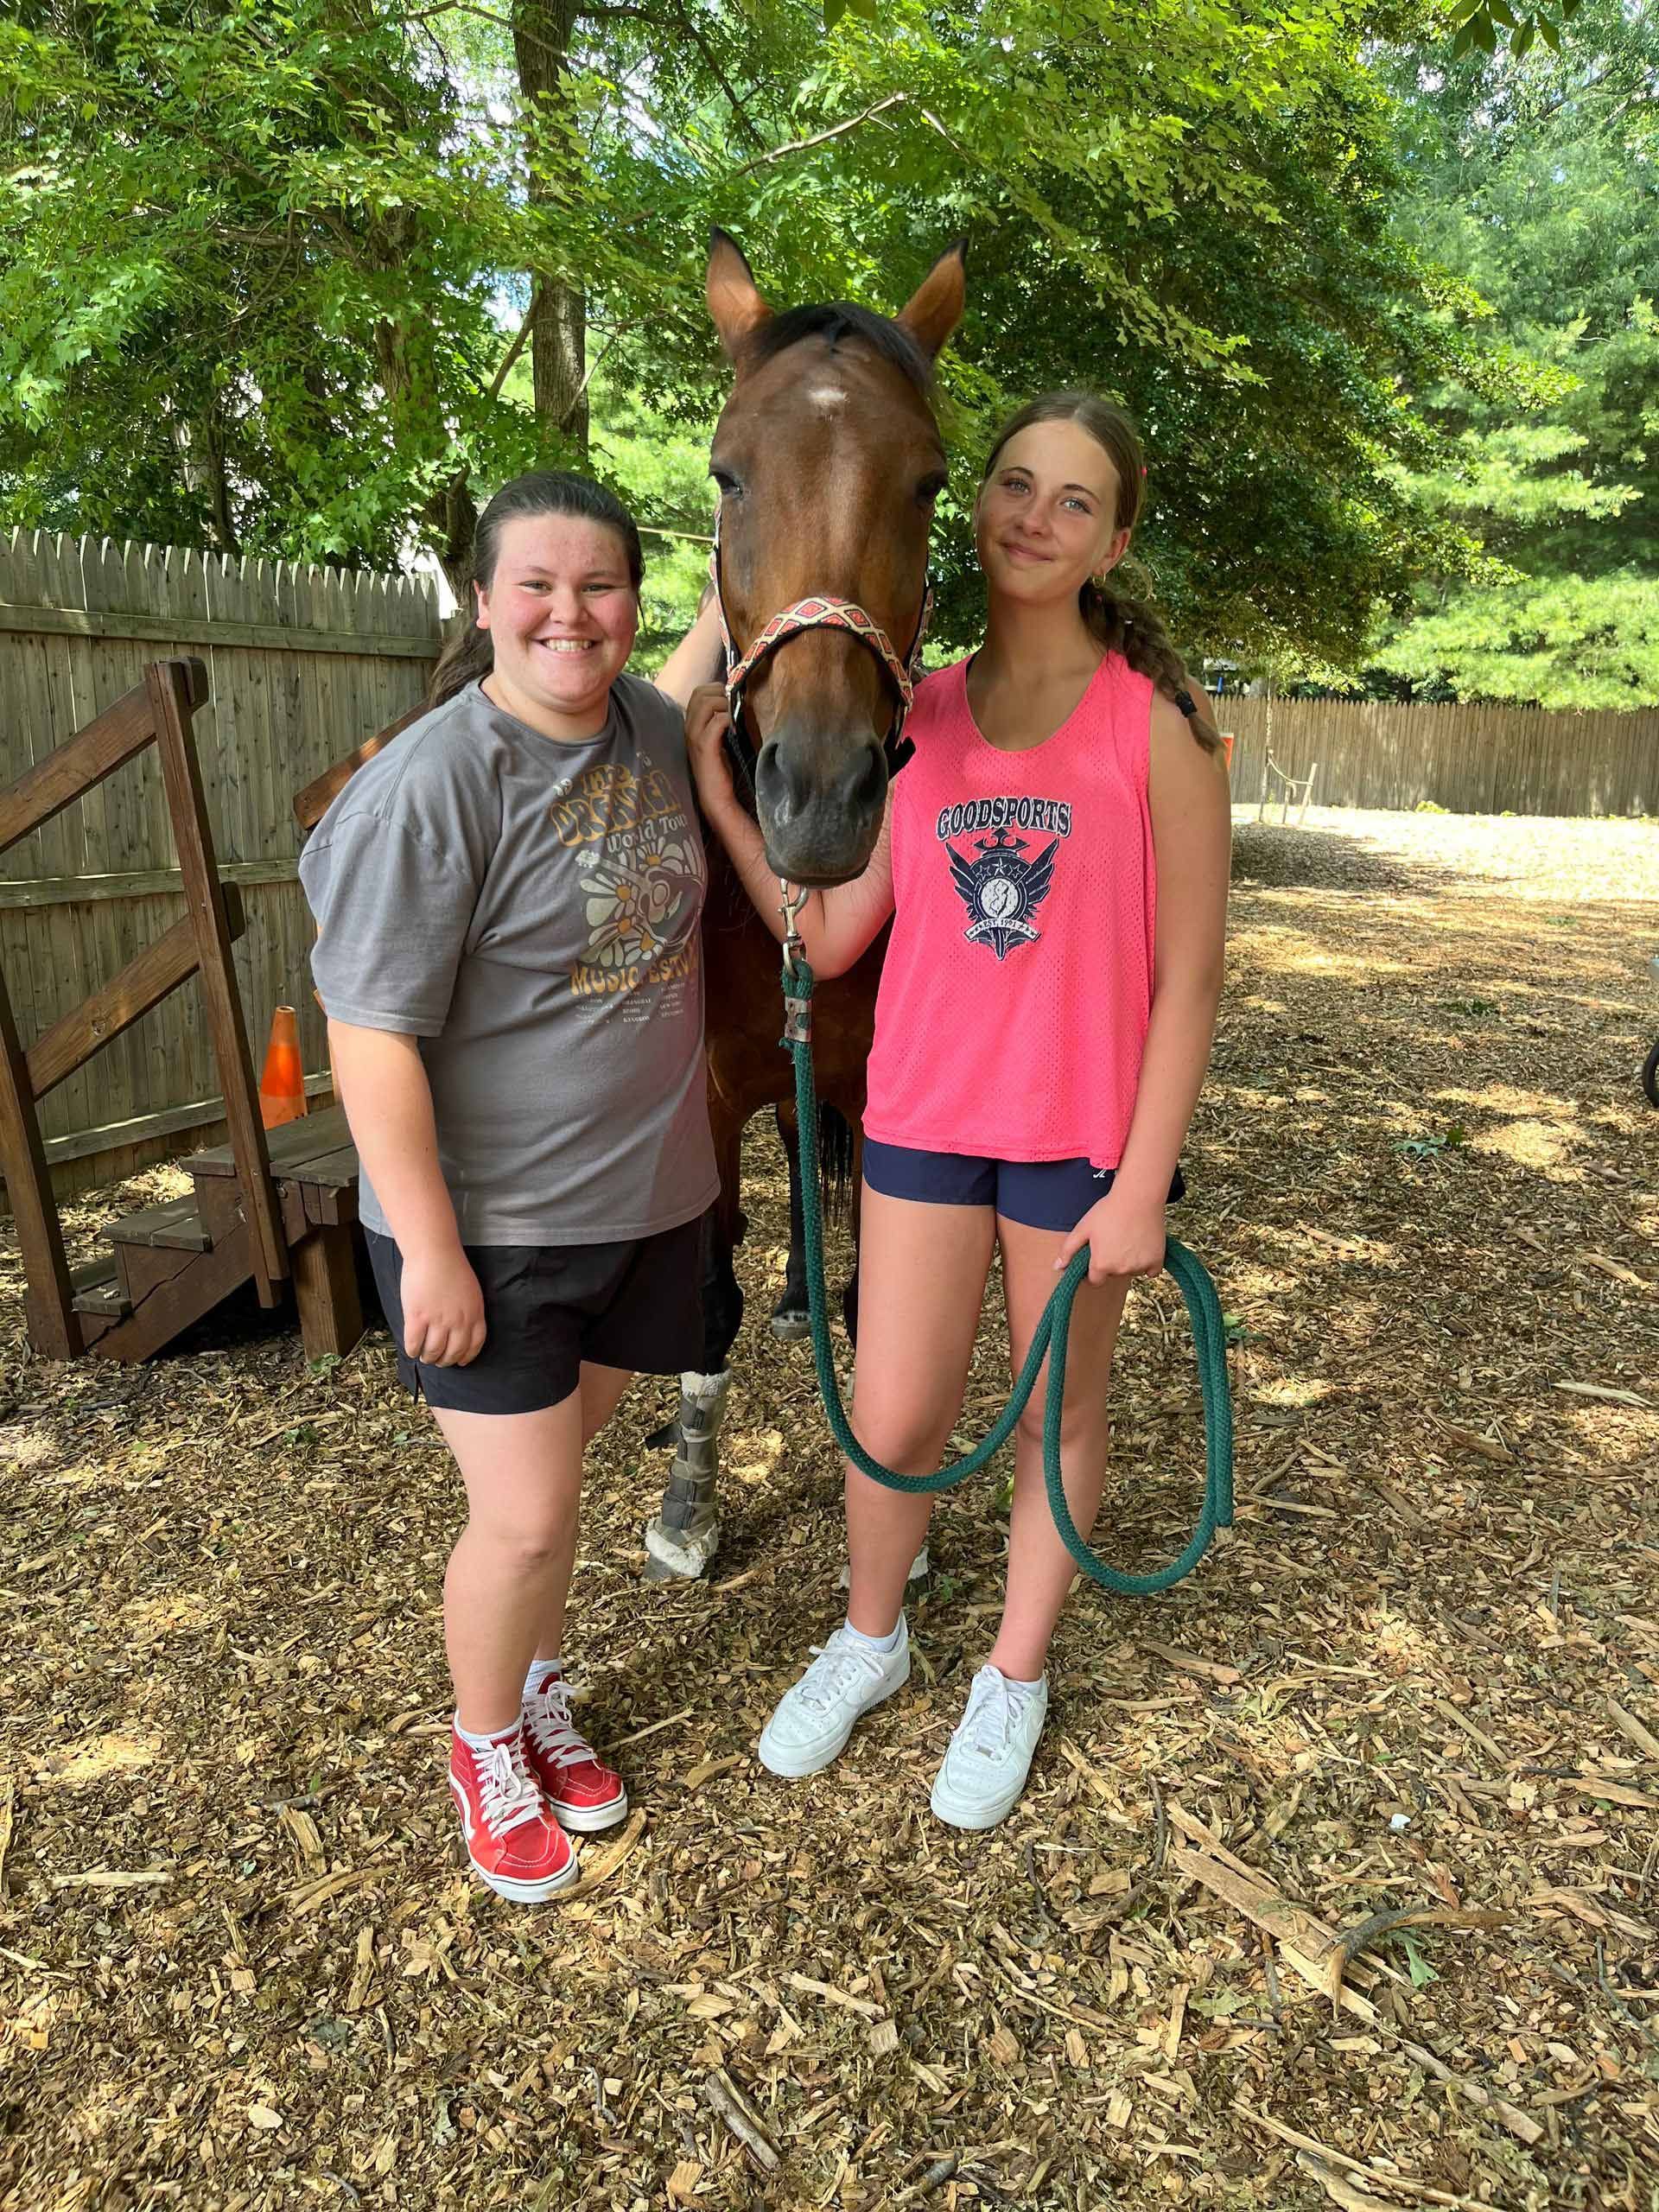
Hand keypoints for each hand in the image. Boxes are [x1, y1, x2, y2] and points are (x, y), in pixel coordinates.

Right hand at [399, 1243, 485, 1365]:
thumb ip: (469, 1310)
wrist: (434, 1252)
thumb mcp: (471, 1291)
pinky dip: (413, 1350)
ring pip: (433, 1351)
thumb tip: (461, 1328)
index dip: (466, 1356)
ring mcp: (437, 1321)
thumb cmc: (452, 1266)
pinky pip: (414, 1343)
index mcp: (474, 1314)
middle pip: (453, 1352)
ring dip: (428, 1357)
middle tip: (438, 1361)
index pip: (474, 1345)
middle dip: (445, 1361)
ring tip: (425, 1356)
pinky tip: (412, 1350)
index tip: (460, 1361)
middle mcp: (458, 1321)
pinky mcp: (417, 1317)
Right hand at [684, 681, 738, 815]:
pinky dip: (728, 719)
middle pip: (701, 693)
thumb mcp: (718, 740)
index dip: (716, 690)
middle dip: (721, 694)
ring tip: (734, 718)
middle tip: (734, 708)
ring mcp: (694, 737)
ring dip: (725, 705)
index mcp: (691, 724)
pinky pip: (716, 721)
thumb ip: (720, 721)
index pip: (698, 692)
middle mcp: (689, 727)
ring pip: (707, 703)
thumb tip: (735, 703)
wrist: (714, 797)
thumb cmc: (719, 769)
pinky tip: (734, 729)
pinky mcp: (705, 747)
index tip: (731, 700)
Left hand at [1054, 1187, 1166, 1284]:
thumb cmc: (1108, 1211)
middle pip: (1114, 1274)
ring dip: (1129, 1261)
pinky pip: (1151, 1271)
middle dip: (1112, 1262)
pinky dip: (1148, 1263)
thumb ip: (1068, 1250)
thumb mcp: (1083, 1228)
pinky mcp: (1157, 1261)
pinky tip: (1143, 1245)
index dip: (1094, 1269)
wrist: (1138, 1197)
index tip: (1098, 1254)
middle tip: (1114, 1239)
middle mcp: (1121, 1270)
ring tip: (1128, 1238)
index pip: (1095, 1280)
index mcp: (1101, 1265)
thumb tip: (1057, 1268)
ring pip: (1132, 1271)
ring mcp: (1140, 1266)